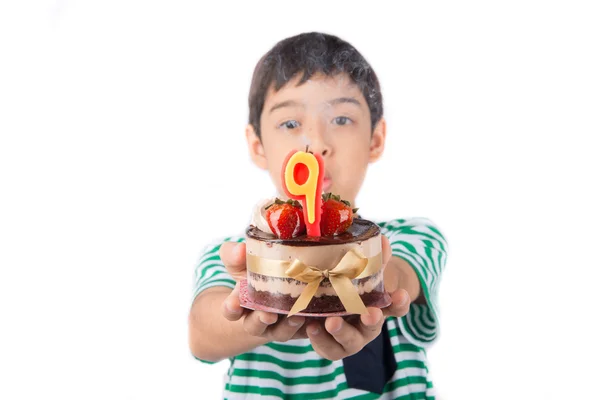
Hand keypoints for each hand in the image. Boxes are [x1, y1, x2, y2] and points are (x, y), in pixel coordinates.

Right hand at [219, 242, 307, 341]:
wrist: (287, 278)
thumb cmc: (257, 269)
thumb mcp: (243, 260)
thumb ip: (235, 254)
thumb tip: (240, 250)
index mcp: (240, 304)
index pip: (231, 310)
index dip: (231, 309)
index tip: (233, 304)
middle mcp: (258, 320)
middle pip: (255, 326)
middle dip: (260, 321)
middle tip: (268, 315)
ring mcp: (280, 326)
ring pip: (281, 332)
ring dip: (288, 327)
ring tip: (297, 318)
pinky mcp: (301, 328)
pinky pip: (306, 332)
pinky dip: (312, 328)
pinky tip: (317, 320)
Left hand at [305, 235, 411, 360]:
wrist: (328, 299)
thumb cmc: (348, 281)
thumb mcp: (360, 268)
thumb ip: (372, 256)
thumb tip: (380, 239)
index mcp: (379, 307)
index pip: (397, 306)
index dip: (400, 302)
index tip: (400, 294)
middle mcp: (366, 326)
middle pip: (373, 327)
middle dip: (372, 321)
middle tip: (370, 313)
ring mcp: (349, 337)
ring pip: (349, 342)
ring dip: (342, 333)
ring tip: (331, 322)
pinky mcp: (329, 344)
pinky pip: (327, 348)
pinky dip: (319, 340)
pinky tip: (310, 327)